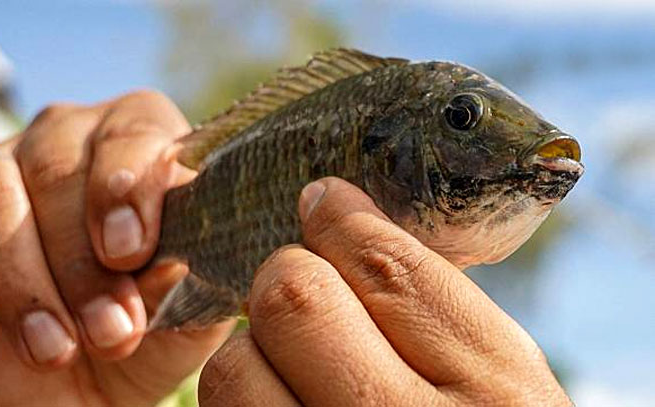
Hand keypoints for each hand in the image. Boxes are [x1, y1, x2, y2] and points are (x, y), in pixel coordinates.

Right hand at [0, 90, 233, 406]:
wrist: (83, 382)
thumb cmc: (147, 332)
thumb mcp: (184, 314)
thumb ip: (189, 282)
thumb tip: (177, 259)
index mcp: (140, 148)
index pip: (135, 133)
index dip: (129, 186)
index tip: (131, 251)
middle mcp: (67, 143)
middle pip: (59, 169)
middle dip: (83, 263)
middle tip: (112, 332)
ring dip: (28, 281)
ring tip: (57, 348)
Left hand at [199, 178, 570, 405]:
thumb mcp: (499, 385)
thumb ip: (433, 307)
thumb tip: (339, 210)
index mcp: (488, 395)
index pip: (385, 268)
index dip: (343, 222)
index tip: (325, 202)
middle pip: (293, 299)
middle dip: (292, 278)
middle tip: (309, 290)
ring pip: (234, 365)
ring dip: (256, 349)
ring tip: (297, 366)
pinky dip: (246, 399)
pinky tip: (286, 403)